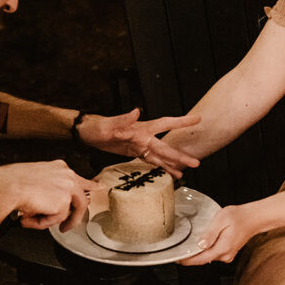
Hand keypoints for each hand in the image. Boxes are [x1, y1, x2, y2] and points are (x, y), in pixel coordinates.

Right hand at [0, 160, 94, 231]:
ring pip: (66, 213)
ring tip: (32, 217)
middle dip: (73, 217)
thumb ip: (49, 187)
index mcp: (59, 167)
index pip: (80, 179)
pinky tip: (31, 216)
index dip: (91, 186)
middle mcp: (67, 175)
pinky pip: (55, 220)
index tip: (99, 188)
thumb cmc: (12, 182)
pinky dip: (42, 222)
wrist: (6, 186)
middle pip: (82, 200)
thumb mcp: (35, 178)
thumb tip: (52, 204)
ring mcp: (67, 188)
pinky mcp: (63, 203)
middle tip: (66, 227)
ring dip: (49, 220)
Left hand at [78, 108, 200, 177]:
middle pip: (166, 147)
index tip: (197, 119)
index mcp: (141, 128)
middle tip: (196, 163)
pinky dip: (161, 167)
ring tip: (187, 171)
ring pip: (160, 156)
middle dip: (180, 155)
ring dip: (173, 163)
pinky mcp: (134, 152)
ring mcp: (140, 145)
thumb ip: (124, 119)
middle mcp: (144, 136)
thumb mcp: (109, 124)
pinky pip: (151, 161)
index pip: (165, 123)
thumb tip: (137, 111)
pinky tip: (171, 173)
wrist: (86, 133)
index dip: (181, 121)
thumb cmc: (97, 126)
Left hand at [177, 205, 256, 265]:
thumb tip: (200, 245)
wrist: (254, 218)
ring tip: (187, 246)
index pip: (201, 259)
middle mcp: (225, 255)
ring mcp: (228, 255)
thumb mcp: (221, 220)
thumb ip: (210, 233)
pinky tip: (201, 244)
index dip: (187, 260)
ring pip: (208, 257)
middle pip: (203, 259)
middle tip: (178, 251)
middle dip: (190, 257)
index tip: (177, 259)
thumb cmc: (239, 216)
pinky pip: (214, 254)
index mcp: (222, 248)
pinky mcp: (228, 252)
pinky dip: (206, 251)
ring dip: (198, 253)